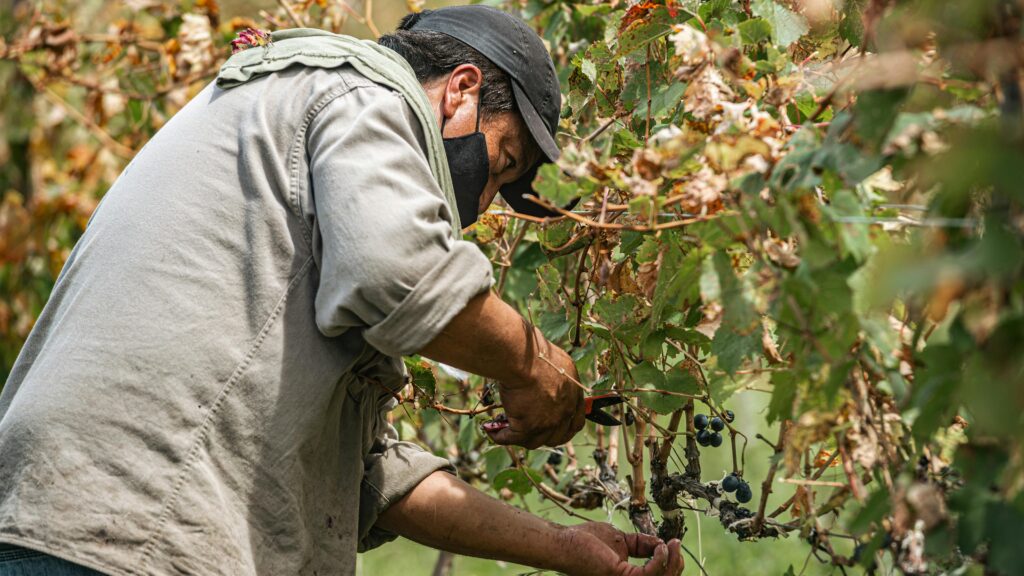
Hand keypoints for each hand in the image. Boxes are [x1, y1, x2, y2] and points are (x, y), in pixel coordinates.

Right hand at [483, 330, 584, 448]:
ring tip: (504, 430)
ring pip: (534, 441)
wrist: (523, 357)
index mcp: (574, 394)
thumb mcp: (555, 362)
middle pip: (557, 436)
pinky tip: (492, 430)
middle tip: (526, 431)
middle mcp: (566, 411)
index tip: (553, 427)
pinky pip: (512, 438)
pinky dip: (500, 436)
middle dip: (542, 436)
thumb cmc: (534, 351)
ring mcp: (549, 422)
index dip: (564, 427)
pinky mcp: (529, 427)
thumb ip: (556, 377)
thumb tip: (546, 379)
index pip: (576, 421)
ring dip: (519, 437)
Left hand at [555, 522, 683, 575]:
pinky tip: (661, 547)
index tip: (672, 544)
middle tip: (676, 544)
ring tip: (673, 543)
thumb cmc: (586, 541)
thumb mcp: (621, 541)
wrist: (565, 542)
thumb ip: (641, 544)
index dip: (669, 565)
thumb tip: (661, 544)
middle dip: (675, 565)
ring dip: (671, 562)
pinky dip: (659, 561)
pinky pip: (649, 574)